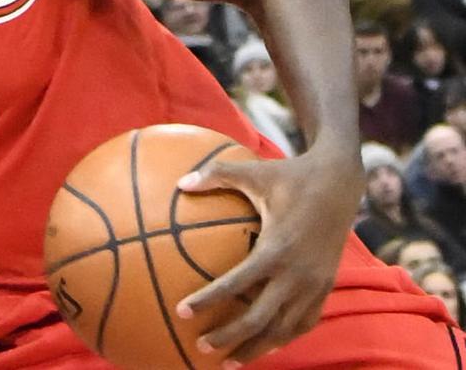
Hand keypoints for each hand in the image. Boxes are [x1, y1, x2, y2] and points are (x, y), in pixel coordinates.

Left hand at [175, 147, 361, 365]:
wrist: (341, 183)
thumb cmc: (290, 176)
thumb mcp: (253, 171)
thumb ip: (215, 175)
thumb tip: (180, 182)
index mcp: (277, 248)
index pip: (237, 284)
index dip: (209, 300)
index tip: (182, 311)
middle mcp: (298, 273)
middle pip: (260, 319)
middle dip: (229, 338)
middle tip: (200, 346)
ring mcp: (315, 284)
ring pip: (283, 329)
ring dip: (256, 349)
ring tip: (227, 362)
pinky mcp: (326, 287)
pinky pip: (304, 323)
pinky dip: (283, 339)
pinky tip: (263, 348)